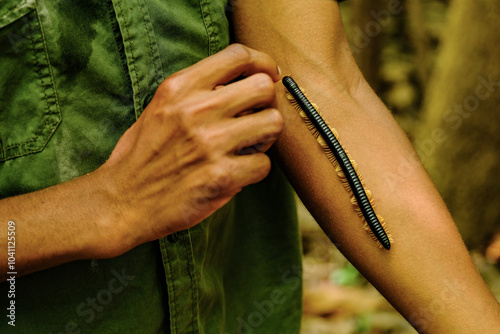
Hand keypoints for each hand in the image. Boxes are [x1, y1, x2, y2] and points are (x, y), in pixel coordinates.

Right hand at [97, 44, 282, 251]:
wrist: (123, 202)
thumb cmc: (141, 157)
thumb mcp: (158, 108)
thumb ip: (195, 92)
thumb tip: (238, 85)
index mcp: (180, 88)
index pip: (238, 55)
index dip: (262, 64)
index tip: (267, 75)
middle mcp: (197, 110)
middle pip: (263, 86)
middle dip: (266, 102)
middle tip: (257, 117)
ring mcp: (211, 143)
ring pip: (273, 122)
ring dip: (266, 136)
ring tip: (249, 146)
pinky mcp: (222, 176)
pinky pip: (264, 164)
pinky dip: (255, 170)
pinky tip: (237, 172)